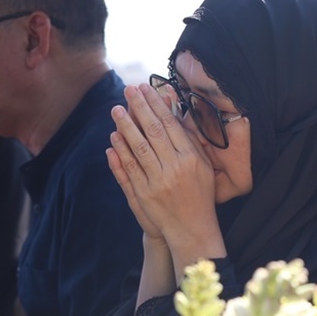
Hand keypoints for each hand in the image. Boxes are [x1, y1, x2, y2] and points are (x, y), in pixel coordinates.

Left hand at [106, 83, 217, 245]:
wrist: (192, 227)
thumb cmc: (199, 192)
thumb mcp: (203, 166)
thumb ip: (190, 141)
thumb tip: (176, 115)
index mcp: (191, 157)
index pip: (171, 124)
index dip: (157, 105)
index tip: (147, 88)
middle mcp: (175, 167)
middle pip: (154, 131)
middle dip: (141, 107)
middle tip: (129, 89)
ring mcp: (158, 180)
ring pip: (139, 147)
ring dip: (126, 126)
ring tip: (116, 108)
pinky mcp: (144, 193)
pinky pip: (130, 168)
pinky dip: (121, 151)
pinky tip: (114, 137)